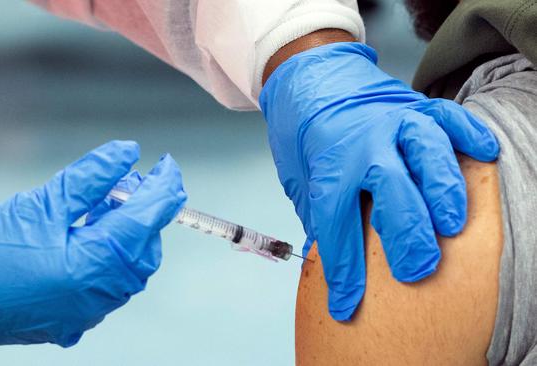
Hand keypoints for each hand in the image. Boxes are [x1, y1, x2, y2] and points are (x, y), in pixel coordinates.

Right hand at [0, 141, 186, 358]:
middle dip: (144, 209)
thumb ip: (92, 176)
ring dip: (127, 232)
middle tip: (123, 183)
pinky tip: (89, 236)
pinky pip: (111, 282)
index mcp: (96, 263)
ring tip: (101, 207)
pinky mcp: (79, 317)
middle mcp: (102, 293)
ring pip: (132, 266)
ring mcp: (92, 310)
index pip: (148, 218)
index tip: (168, 165)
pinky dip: (110, 254)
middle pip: (146, 244)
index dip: (164, 187)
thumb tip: (128, 152)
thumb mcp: (42, 202)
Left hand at [260, 42, 498, 320]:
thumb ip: (318, 213)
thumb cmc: (304, 135)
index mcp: (328, 164)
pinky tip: (484, 153)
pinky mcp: (415, 105)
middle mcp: (364, 141)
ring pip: (427, 151)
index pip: (335, 224)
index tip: (347, 304)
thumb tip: (333, 256)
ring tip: (452, 224)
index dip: (343, 269)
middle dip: (407, 233)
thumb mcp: (300, 179)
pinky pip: (449, 116)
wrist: (308, 78)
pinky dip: (470, 134)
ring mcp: (393, 121)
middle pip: (391, 189)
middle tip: (416, 269)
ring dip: (444, 190)